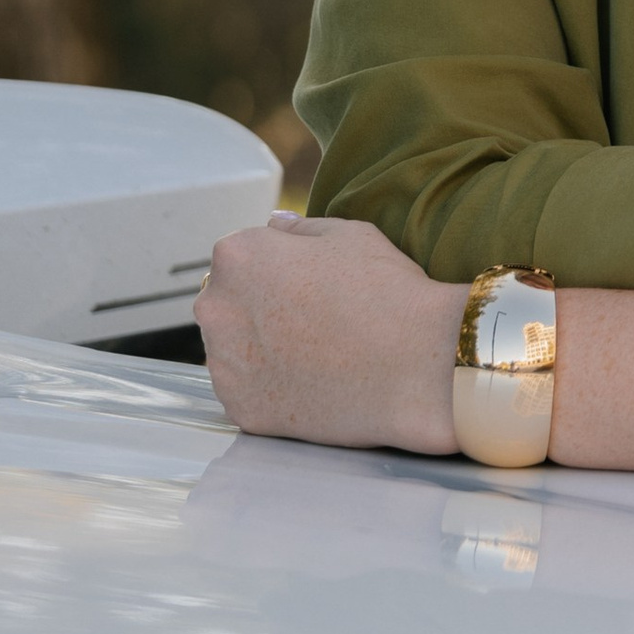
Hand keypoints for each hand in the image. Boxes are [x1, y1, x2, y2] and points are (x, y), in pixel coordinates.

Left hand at [199, 213, 461, 452]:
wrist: (416, 367)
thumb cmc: (388, 294)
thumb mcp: (351, 235)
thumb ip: (300, 228)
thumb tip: (276, 225)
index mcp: (238, 256)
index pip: (239, 258)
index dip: (276, 270)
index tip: (307, 285)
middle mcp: (216, 307)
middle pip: (228, 304)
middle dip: (258, 310)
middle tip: (312, 322)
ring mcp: (224, 363)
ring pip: (233, 351)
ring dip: (261, 351)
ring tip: (316, 356)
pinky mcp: (241, 408)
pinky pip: (247, 394)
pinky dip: (271, 391)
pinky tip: (312, 384)